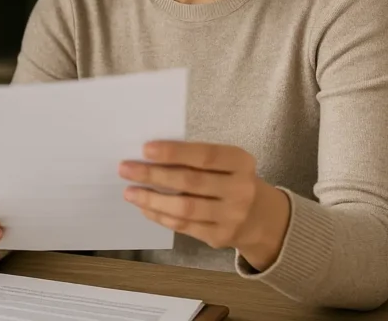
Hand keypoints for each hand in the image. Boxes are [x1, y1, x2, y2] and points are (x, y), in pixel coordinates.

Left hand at [119, 141, 290, 270]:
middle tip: (125, 169)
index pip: (205, 156)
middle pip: (190, 182)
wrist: (261, 217)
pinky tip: (145, 207)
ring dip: (152, 199)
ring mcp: (231, 217)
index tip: (145, 149)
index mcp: (241, 162)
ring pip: (185, 208)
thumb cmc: (231, 179)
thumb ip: (197, 158)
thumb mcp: (226, 163)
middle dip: (154, 175)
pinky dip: (160, 216)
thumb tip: (149, 156)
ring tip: (129, 192)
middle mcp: (240, 190)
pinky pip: (184, 226)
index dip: (174, 152)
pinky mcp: (220, 237)